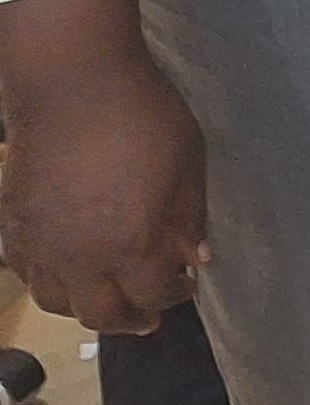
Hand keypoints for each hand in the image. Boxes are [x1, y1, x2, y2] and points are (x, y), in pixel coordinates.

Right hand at [0, 0, 207, 335]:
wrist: (74, 85)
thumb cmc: (143, 117)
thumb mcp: (188, 166)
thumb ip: (189, 219)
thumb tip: (195, 257)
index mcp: (132, 245)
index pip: (154, 296)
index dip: (176, 295)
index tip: (186, 284)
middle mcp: (81, 257)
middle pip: (103, 314)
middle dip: (131, 319)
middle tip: (148, 316)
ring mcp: (41, 244)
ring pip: (57, 301)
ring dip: (85, 306)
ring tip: (105, 297)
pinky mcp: (13, 224)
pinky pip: (25, 271)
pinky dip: (47, 280)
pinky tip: (64, 269)